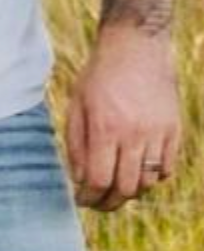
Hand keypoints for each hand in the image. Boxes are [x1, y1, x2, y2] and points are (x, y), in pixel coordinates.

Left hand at [65, 27, 181, 210]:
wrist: (136, 47)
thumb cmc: (99, 75)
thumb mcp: (77, 105)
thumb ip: (76, 144)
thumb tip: (80, 179)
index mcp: (105, 128)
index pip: (99, 180)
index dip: (89, 197)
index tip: (81, 200)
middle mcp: (134, 134)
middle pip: (125, 188)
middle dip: (109, 202)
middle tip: (98, 203)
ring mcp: (158, 133)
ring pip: (148, 183)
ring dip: (131, 191)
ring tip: (117, 187)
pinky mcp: (174, 130)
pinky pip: (167, 168)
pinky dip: (153, 177)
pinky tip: (138, 172)